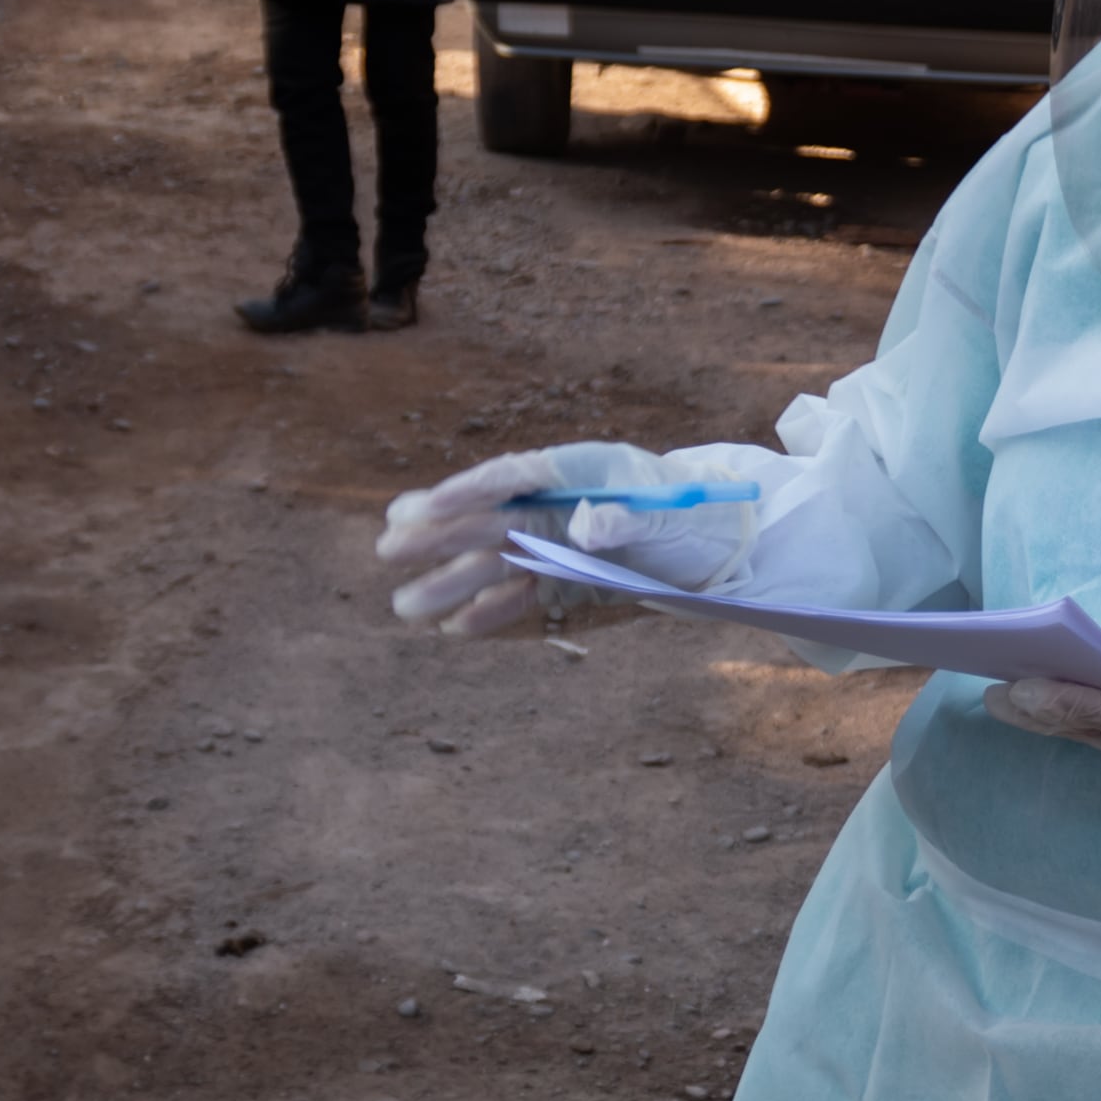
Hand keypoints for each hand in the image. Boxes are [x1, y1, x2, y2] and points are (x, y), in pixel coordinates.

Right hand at [378, 439, 668, 638]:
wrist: (713, 547)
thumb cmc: (693, 516)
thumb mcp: (671, 515)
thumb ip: (629, 518)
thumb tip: (588, 523)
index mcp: (578, 471)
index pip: (515, 476)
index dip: (471, 489)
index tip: (428, 505)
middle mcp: (555, 507)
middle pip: (487, 520)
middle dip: (437, 534)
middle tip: (387, 548)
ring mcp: (554, 547)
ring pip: (492, 564)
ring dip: (450, 584)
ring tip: (406, 607)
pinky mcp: (562, 584)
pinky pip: (520, 598)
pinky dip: (491, 613)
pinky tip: (456, 629)